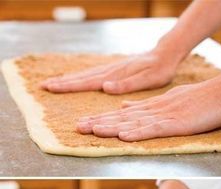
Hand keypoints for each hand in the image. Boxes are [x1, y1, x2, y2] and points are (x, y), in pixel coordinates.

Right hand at [41, 47, 177, 93]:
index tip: (51, 87)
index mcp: (114, 76)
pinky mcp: (113, 70)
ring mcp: (110, 70)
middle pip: (81, 78)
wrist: (165, 55)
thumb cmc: (158, 70)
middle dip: (62, 83)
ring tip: (53, 83)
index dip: (68, 86)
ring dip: (68, 80)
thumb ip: (127, 85)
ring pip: (84, 75)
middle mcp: (109, 72)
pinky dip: (80, 78)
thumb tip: (105, 87)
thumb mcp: (147, 80)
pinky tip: (74, 80)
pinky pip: (92, 75)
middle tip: (43, 86)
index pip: (86, 82)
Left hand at [77, 73, 220, 140]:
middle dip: (99, 123)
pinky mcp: (176, 124)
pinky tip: (123, 136)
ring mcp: (165, 117)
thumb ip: (147, 108)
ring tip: (92, 131)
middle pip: (122, 119)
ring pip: (133, 123)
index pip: (123, 116)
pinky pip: (154, 130)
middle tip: (78, 128)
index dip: (103, 120)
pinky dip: (138, 133)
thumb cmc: (201, 101)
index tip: (85, 124)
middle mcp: (155, 111)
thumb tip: (125, 110)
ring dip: (112, 128)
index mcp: (153, 108)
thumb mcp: (169, 103)